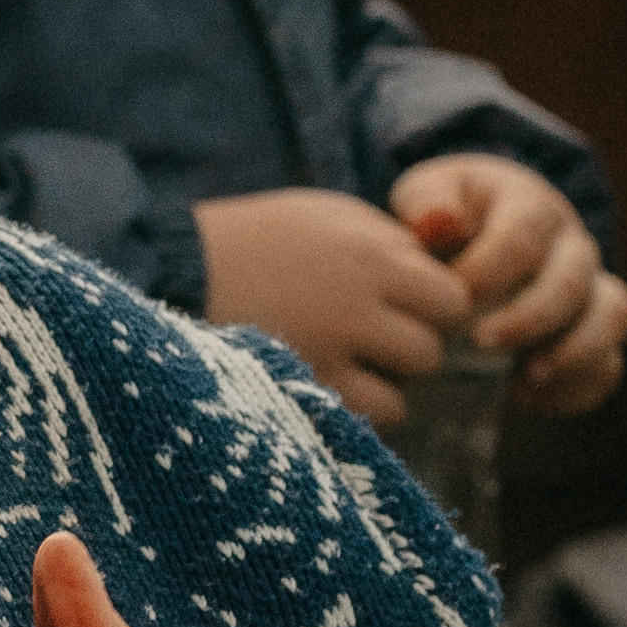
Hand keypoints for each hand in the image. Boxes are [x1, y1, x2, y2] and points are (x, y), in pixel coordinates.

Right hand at [192, 188, 470, 425]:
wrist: (175, 270)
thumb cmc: (255, 239)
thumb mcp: (325, 215)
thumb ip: (387, 240)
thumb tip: (442, 273)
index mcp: (370, 249)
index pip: (450, 293)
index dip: (431, 304)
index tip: (401, 305)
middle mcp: (362, 296)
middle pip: (439, 337)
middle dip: (414, 338)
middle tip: (375, 336)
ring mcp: (335, 343)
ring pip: (412, 379)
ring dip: (390, 376)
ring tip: (351, 361)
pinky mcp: (308, 382)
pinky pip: (378, 411)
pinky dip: (363, 404)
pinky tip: (331, 383)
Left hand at [388, 156, 626, 416]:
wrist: (472, 236)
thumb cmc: (446, 219)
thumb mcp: (426, 197)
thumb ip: (427, 206)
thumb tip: (438, 221)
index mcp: (530, 206)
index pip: (525, 236)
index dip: (491, 270)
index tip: (455, 297)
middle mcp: (571, 245)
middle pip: (573, 281)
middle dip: (529, 318)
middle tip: (480, 342)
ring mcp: (591, 288)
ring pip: (613, 315)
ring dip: (574, 353)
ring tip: (527, 380)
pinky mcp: (594, 332)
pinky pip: (608, 364)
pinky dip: (576, 388)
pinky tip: (527, 397)